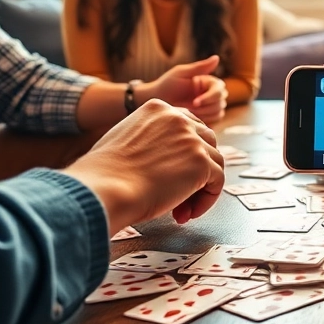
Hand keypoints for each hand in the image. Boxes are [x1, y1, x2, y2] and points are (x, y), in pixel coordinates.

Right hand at [65, 100, 225, 232]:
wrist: (105, 188)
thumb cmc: (105, 174)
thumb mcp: (124, 139)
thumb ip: (149, 139)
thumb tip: (164, 158)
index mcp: (157, 109)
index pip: (187, 126)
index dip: (185, 154)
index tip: (172, 175)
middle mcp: (178, 118)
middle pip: (205, 142)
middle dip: (195, 171)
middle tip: (177, 197)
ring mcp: (192, 139)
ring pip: (215, 163)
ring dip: (200, 189)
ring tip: (179, 210)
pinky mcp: (201, 163)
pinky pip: (218, 182)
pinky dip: (206, 200)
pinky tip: (185, 214)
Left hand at [146, 55, 227, 122]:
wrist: (155, 101)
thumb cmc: (166, 85)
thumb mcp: (181, 73)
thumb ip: (199, 67)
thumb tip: (217, 57)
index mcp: (207, 82)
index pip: (219, 88)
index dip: (211, 96)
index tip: (195, 102)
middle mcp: (211, 93)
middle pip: (221, 101)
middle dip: (206, 107)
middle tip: (190, 109)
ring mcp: (208, 106)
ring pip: (219, 112)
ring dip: (205, 115)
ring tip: (188, 113)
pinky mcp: (205, 117)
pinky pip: (214, 121)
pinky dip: (205, 121)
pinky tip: (192, 118)